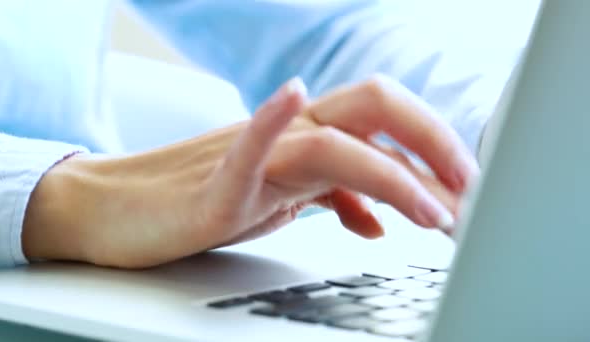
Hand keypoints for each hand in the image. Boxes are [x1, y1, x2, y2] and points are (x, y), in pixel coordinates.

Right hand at [23, 76, 477, 267]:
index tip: (465, 185)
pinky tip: (292, 96)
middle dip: (432, 143)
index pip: (383, 117)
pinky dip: (271, 119)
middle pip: (372, 106)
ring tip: (433, 214)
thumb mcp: (282, 200)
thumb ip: (331, 198)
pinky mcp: (214, 185)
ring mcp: (252, 156)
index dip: (434, 143)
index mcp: (306, 135)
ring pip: (331, 141)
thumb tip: (377, 217)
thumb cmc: (201, 199)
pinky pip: (248, 144)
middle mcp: (286, 133)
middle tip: (467, 191)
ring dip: (392, 175)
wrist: (123, 210)